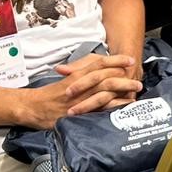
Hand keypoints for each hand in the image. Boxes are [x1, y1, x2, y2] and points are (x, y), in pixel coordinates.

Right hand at [19, 53, 141, 127]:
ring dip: (122, 89)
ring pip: (105, 91)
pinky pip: (100, 108)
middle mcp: (81, 84)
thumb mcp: (67, 79)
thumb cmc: (50, 94)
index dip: (116, 60)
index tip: (130, 59)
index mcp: (77, 74)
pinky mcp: (80, 112)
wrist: (33, 106)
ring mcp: (81, 98)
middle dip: (124, 75)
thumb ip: (81, 72)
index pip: (99, 63)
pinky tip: (124, 105)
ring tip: (135, 89)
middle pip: (106, 76)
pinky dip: (114, 105)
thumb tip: (98, 69)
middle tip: (137, 76)